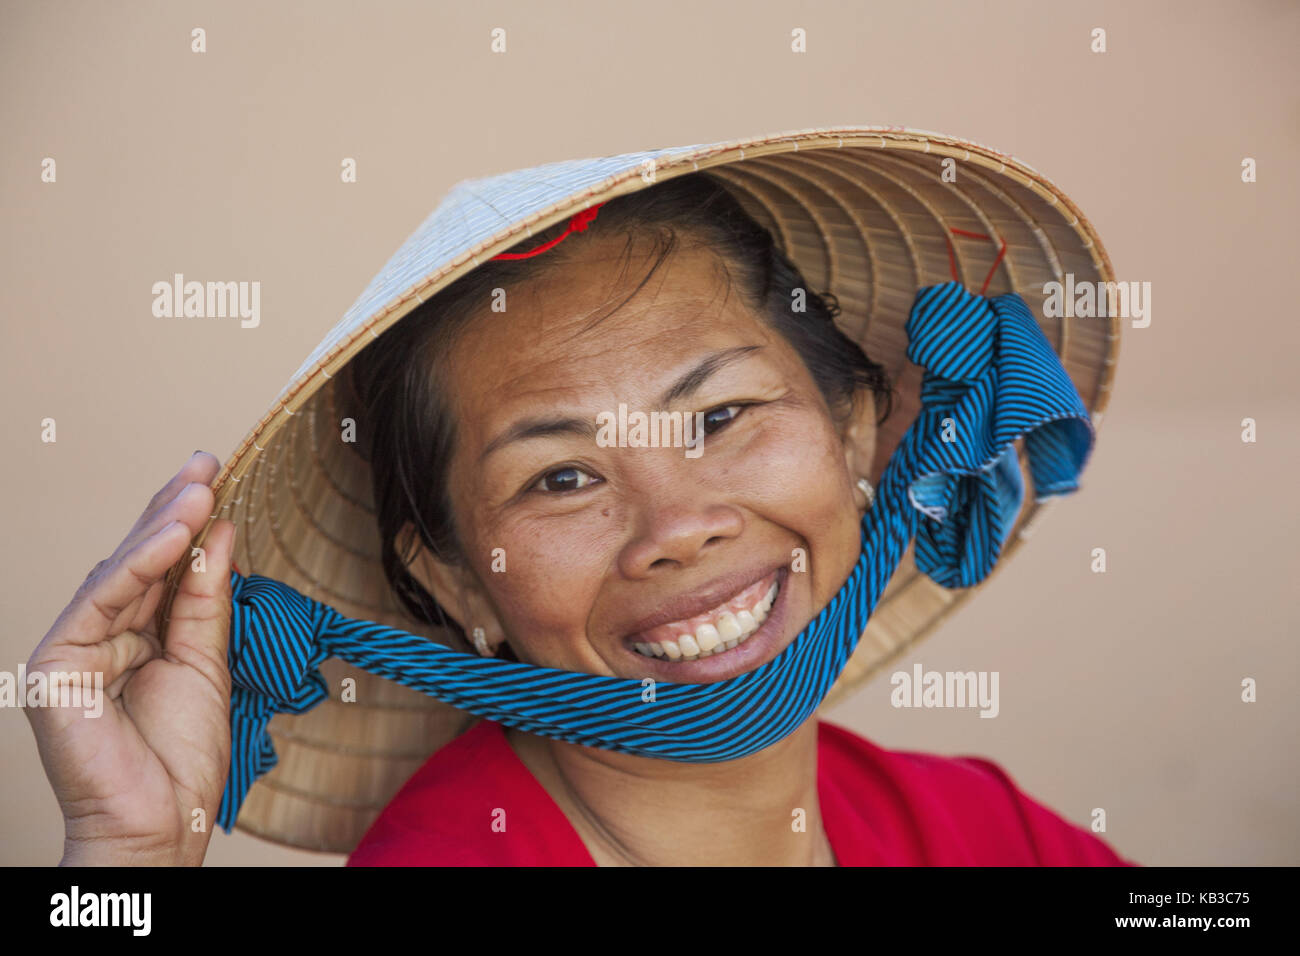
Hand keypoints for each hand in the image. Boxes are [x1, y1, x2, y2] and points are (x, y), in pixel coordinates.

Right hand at [25, 451, 234, 865]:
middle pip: (137, 560)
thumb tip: (219, 532)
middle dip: (172, 508)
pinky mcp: (56, 664)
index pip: (160, 566)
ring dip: (162, 526)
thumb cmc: (180, 756)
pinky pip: (102, 602)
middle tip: (207, 462)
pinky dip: (138, 565)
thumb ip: (205, 598)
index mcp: (135, 634)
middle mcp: (101, 634)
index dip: (185, 521)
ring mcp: (74, 647)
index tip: (216, 477)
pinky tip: (173, 532)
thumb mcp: (206, 661)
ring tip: (200, 488)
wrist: (161, 822)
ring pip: (120, 573)